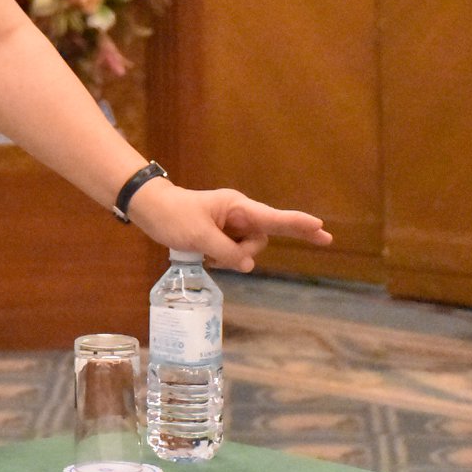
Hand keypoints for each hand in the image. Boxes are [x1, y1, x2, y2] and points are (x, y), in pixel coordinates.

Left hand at [128, 179, 331, 272]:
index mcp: (237, 207)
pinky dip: (225, 257)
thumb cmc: (173, 216)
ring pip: (249, 249)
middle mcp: (239, 214)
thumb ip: (227, 251)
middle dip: (254, 248)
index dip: (298, 224)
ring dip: (233, 256)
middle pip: (263, 237)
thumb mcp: (199, 236)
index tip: (320, 228)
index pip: (273, 218)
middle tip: (288, 242)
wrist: (150, 209)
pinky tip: (205, 253)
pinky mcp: (223, 235)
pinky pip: (235, 252)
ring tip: (205, 249)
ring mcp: (232, 225)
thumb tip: (248, 264)